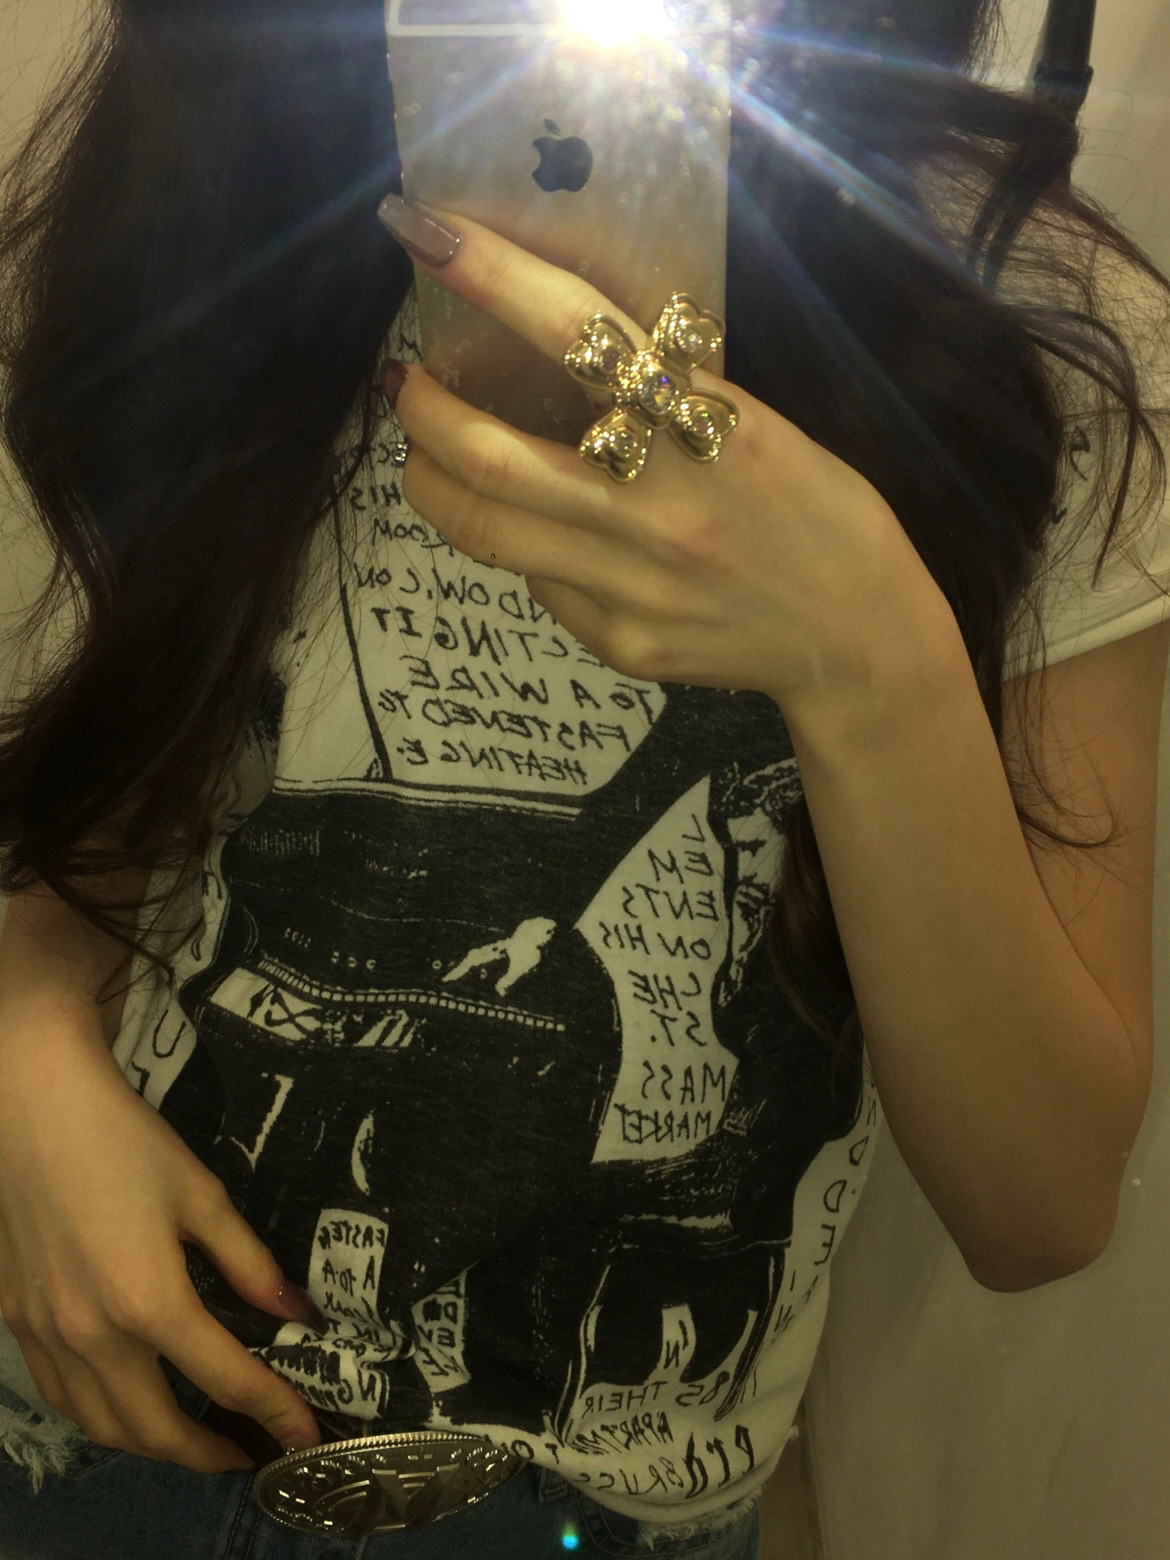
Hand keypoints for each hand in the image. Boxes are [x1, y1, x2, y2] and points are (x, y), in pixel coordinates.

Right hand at [0, 1008, 323, 1472]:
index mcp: (148, 1302)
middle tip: (249, 1449)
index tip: (303, 1434)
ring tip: (194, 1436)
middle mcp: (91, 1335)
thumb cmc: (125, 1141)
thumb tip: (296, 1312)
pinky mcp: (15, 1321)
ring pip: (99, 1424)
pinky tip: (127, 1398)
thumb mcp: (201, 1196)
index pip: (224, 1379)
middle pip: (154, 1428)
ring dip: (151, 1444)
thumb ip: (248, 1263)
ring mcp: (44, 1335)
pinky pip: (60, 1395)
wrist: (32, 1107)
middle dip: (208, 1452)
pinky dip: (99, 1415)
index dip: (272, 1411)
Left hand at [387, 207, 948, 723]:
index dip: (488, 276)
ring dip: (431, 479)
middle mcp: (656, 509)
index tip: (422, 231)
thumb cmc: (817, 509)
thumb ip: (667, 388)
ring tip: (426, 451)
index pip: (576, 333)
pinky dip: (523, 544)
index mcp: (705, 426)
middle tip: (403, 381)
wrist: (857, 638)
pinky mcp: (621, 643)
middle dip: (420, 410)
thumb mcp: (759, 422)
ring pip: (485, 529)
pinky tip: (537, 532)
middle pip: (488, 455)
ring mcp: (632, 586)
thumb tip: (563, 343)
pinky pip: (539, 584)